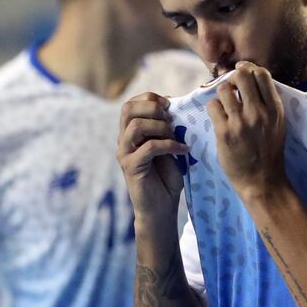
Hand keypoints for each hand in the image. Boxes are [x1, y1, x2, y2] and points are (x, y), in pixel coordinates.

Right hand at [118, 93, 189, 235]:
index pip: (131, 103)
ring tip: (175, 136)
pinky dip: (170, 145)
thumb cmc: (166, 177)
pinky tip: (183, 151)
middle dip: (153, 108)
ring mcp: (125, 153)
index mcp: (130, 132)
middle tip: (171, 118)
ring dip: (160, 127)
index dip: (150, 98)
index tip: (170, 105)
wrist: (160, 207)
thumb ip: (166, 128)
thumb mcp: (168, 146)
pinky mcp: (131, 167)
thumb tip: (173, 105)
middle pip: (128, 109)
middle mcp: (123, 140)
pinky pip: (149, 147)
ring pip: (136, 126)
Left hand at [209, 63, 288, 201]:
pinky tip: (218, 118)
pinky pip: (213, 106)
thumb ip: (267, 103)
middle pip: (242, 75)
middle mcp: (259, 112)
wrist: (262, 181)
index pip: (262, 74)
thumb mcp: (277, 124)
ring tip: (225, 105)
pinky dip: (214, 108)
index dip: (249, 69)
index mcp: (275, 109)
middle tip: (232, 88)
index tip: (243, 74)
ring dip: (222, 94)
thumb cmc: (268, 152)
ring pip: (224, 89)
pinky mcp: (224, 132)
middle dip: (234, 77)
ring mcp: (241, 122)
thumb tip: (251, 79)